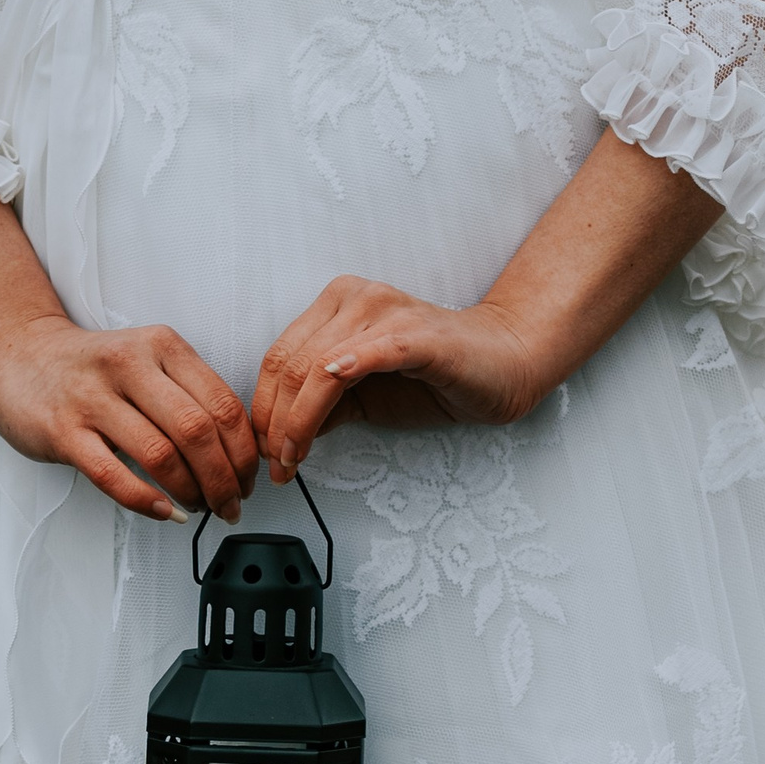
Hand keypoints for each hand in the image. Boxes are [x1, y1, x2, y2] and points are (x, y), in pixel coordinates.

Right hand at [0, 309, 259, 524]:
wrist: (17, 355)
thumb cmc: (90, 370)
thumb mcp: (146, 362)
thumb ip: (186, 395)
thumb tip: (234, 454)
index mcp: (161, 346)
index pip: (222, 404)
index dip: (244, 453)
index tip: (248, 480)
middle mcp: (129, 365)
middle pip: (197, 432)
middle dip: (223, 480)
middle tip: (229, 505)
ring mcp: (93, 398)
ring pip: (160, 455)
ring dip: (190, 493)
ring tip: (198, 509)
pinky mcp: (62, 430)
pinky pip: (113, 475)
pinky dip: (145, 501)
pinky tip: (162, 513)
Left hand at [252, 280, 550, 482]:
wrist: (501, 366)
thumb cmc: (433, 378)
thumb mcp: (362, 397)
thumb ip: (322, 408)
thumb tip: (280, 437)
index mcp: (337, 305)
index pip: (279, 358)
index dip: (263, 409)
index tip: (266, 452)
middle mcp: (356, 299)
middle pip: (291, 364)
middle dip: (276, 424)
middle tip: (277, 465)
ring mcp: (386, 312)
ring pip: (318, 367)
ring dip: (299, 422)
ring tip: (295, 459)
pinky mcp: (416, 335)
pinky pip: (368, 354)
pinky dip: (341, 379)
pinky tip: (326, 404)